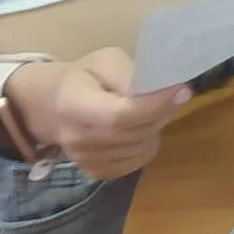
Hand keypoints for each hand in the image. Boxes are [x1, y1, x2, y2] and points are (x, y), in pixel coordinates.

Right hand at [8, 48, 191, 180]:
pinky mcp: (96, 172)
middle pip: (134, 133)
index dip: (154, 105)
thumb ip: (130, 74)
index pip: (119, 115)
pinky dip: (146, 144)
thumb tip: (161, 90)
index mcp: (73, 104)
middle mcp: (76, 138)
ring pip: (141, 148)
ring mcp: (85, 160)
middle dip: (159, 113)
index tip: (182, 91)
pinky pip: (138, 161)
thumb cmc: (84, 77)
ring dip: (154, 128)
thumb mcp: (104, 61)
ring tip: (146, 111)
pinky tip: (137, 129)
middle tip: (167, 96)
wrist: (51, 106)